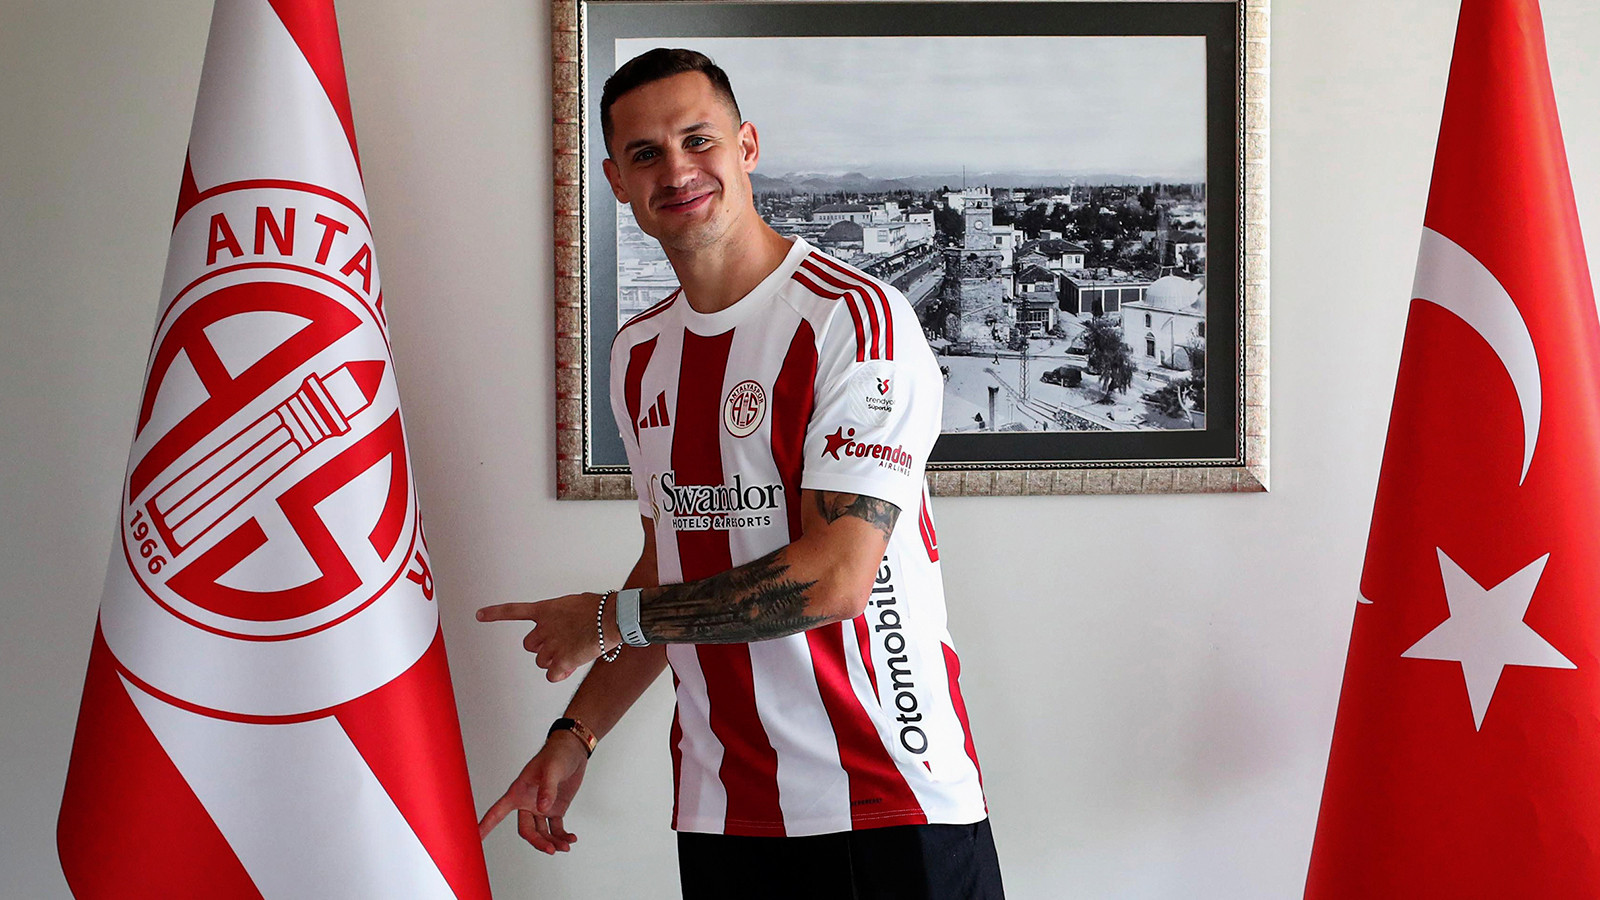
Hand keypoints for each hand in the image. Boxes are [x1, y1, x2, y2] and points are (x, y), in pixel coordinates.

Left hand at [478, 592, 611, 681]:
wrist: (612, 617)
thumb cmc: (600, 609)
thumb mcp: (575, 604)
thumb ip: (562, 616)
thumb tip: (565, 628)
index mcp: (546, 610)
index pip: (514, 611)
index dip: (495, 613)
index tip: (480, 614)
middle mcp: (544, 628)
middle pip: (530, 646)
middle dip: (543, 647)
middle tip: (562, 644)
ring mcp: (552, 645)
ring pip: (542, 661)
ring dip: (554, 661)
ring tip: (573, 651)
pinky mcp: (562, 661)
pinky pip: (552, 675)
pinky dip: (561, 674)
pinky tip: (572, 667)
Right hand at [478, 733, 588, 853]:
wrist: (573, 750)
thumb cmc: (557, 754)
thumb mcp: (552, 769)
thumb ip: (547, 789)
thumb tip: (543, 809)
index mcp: (518, 792)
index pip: (497, 812)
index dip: (485, 825)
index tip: (475, 838)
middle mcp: (527, 803)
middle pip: (527, 830)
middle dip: (538, 842)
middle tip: (550, 849)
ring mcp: (541, 807)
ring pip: (542, 833)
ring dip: (552, 842)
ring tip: (565, 846)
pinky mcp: (556, 808)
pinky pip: (556, 828)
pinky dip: (562, 836)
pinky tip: (570, 839)